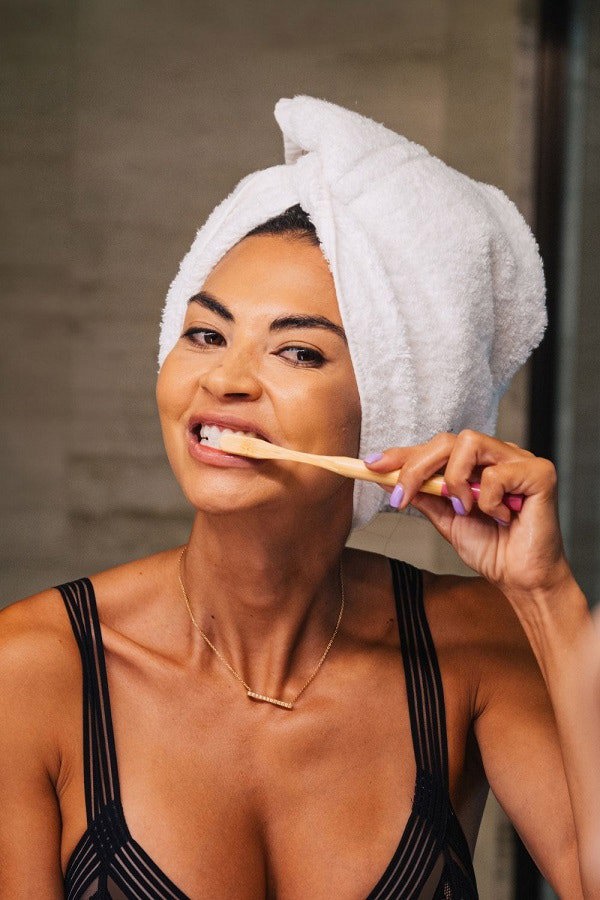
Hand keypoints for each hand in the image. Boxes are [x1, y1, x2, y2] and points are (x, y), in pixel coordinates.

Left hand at [364, 430, 570, 597]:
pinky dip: (489, 499)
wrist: (520, 579)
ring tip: (464, 508)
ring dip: (455, 480)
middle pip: (448, 439)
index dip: (402, 454)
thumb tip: (387, 480)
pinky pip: (498, 473)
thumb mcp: (446, 520)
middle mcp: (496, 455)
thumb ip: (423, 496)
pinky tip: (500, 517)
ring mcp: (518, 460)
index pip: (434, 447)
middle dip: (416, 466)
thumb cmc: (492, 549)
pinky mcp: (539, 473)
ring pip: (469, 442)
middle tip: (402, 497)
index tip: (371, 465)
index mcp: (476, 463)